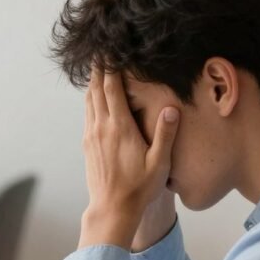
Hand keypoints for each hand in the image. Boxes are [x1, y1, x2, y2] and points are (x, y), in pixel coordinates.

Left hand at [78, 68, 179, 249]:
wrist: (112, 209)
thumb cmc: (139, 188)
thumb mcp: (159, 163)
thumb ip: (165, 134)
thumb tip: (172, 109)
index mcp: (120, 128)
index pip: (112, 89)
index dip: (110, 68)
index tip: (110, 50)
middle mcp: (101, 128)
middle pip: (96, 90)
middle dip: (98, 69)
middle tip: (99, 50)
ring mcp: (92, 136)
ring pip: (89, 102)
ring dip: (92, 83)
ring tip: (96, 67)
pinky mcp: (88, 145)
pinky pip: (88, 115)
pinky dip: (90, 100)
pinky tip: (94, 97)